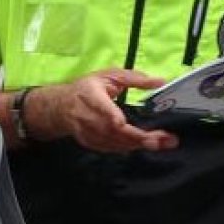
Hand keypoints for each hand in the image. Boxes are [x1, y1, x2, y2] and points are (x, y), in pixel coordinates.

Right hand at [32, 69, 176, 152]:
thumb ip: (134, 78)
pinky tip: (143, 144)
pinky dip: (128, 147)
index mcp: (90, 96)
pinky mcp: (89, 142)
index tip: (121, 122)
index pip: (100, 108)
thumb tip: (160, 81)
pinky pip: (111, 148)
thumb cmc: (87, 88)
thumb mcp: (108, 76)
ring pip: (114, 142)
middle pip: (113, 130)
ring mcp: (86, 132)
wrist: (60, 107)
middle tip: (163, 139)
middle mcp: (86, 116)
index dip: (110, 116)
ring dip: (138, 144)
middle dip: (139, 136)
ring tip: (162, 142)